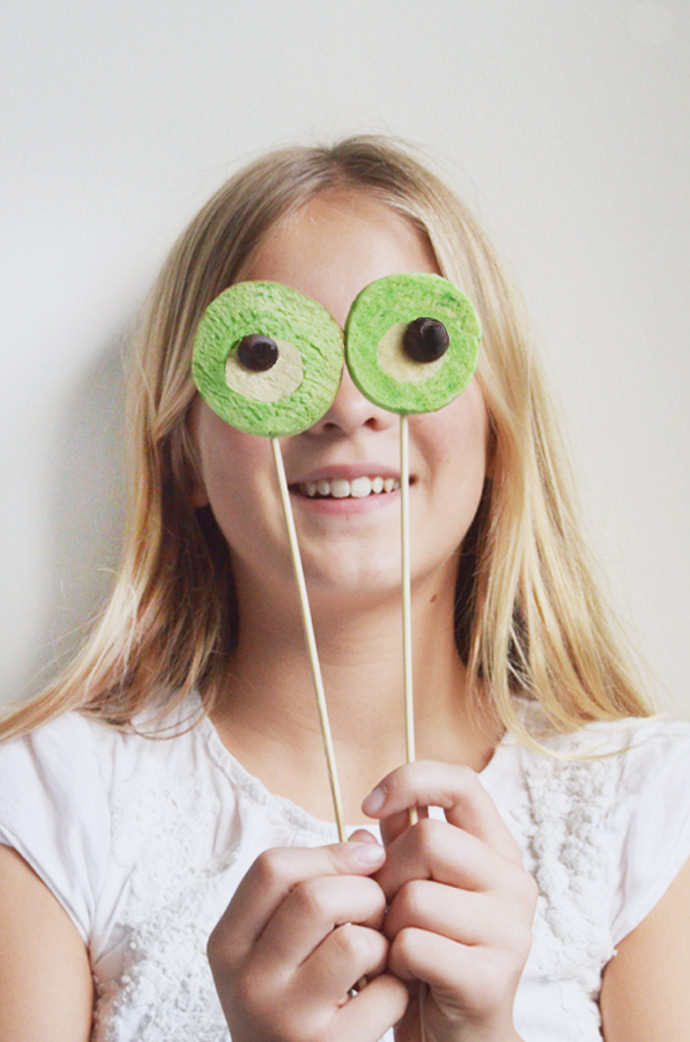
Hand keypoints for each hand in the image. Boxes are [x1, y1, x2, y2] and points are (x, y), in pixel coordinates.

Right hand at [207, 839, 408, 1041]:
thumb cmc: (291, 997)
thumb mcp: (279, 943)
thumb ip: (317, 883)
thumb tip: (368, 842)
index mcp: (228, 943)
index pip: (272, 867)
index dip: (328, 853)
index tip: (364, 860)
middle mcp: (247, 981)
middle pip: (316, 898)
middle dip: (364, 892)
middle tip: (376, 912)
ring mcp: (285, 1019)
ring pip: (354, 943)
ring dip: (381, 940)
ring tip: (377, 955)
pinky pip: (387, 992)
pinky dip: (398, 986)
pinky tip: (383, 995)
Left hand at [362, 762, 536, 1041]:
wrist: (454, 1037)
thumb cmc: (428, 953)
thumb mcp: (413, 887)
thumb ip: (397, 844)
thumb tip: (367, 820)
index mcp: (497, 851)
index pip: (462, 783)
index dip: (411, 780)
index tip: (369, 804)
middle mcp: (514, 883)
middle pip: (428, 839)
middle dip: (388, 873)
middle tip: (386, 908)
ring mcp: (510, 932)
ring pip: (415, 896)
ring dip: (389, 923)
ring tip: (399, 945)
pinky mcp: (491, 979)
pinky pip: (414, 945)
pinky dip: (395, 960)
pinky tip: (407, 973)